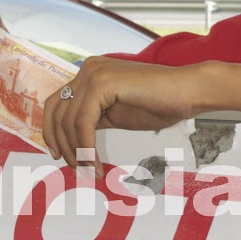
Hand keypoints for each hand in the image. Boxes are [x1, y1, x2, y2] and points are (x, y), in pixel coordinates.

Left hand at [42, 57, 205, 167]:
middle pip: (56, 112)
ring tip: (91, 170)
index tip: (59, 154)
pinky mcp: (103, 84)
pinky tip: (96, 162)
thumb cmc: (161, 103)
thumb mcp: (117, 114)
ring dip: (77, 152)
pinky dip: (87, 147)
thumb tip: (74, 141)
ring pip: (69, 121)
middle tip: (75, 167)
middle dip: (62, 144)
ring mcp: (94, 74)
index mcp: (90, 74)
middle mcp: (88, 69)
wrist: (189, 92)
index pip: (56, 104)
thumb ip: (94, 120)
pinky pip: (83, 123)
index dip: (52, 131)